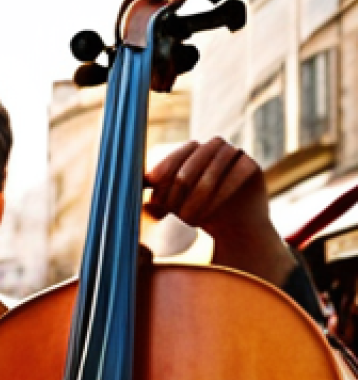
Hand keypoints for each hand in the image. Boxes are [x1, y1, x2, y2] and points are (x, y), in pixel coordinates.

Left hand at [145, 138, 295, 286]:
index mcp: (193, 151)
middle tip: (172, 211)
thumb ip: (154, 196)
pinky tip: (207, 215)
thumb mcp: (171, 205)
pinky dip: (219, 195)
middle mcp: (215, 147)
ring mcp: (236, 154)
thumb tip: (127, 188)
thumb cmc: (197, 215)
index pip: (178, 154)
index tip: (152, 186)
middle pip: (194, 158)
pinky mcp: (252, 167)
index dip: (165, 168)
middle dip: (180, 186)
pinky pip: (235, 174)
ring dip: (198, 195)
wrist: (233, 232)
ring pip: (214, 167)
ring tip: (187, 220)